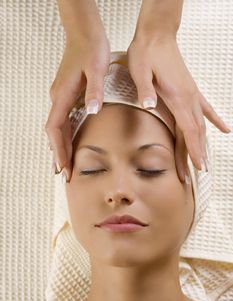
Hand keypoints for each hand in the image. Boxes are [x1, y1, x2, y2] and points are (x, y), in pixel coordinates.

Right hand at [44, 32, 109, 181]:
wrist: (85, 32)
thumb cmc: (91, 48)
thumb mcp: (97, 68)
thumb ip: (94, 91)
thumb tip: (92, 111)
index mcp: (63, 95)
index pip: (56, 129)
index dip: (59, 149)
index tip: (64, 167)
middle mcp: (58, 97)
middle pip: (54, 132)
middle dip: (59, 153)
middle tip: (65, 174)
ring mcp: (61, 96)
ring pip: (57, 127)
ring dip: (60, 146)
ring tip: (65, 165)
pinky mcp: (67, 94)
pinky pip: (62, 120)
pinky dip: (64, 135)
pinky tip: (69, 142)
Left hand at [127, 36, 230, 181]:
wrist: (157, 35)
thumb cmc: (146, 52)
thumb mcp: (139, 70)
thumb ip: (145, 89)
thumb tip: (149, 106)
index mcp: (177, 96)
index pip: (189, 129)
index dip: (194, 149)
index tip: (199, 166)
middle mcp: (188, 97)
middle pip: (195, 132)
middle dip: (197, 153)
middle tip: (199, 173)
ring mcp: (192, 94)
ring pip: (201, 124)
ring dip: (203, 143)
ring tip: (206, 160)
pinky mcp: (191, 89)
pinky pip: (206, 108)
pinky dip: (215, 120)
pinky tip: (224, 129)